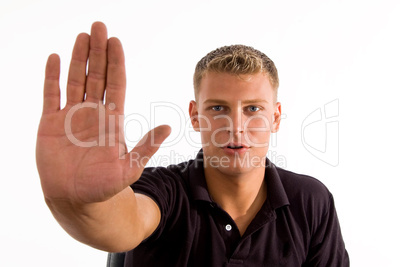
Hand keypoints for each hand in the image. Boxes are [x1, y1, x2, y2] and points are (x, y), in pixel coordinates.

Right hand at [36, 22, 170, 203]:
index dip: (116, 62)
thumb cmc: (104, 186)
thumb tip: (168, 127)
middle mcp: (92, 113)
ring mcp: (71, 116)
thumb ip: (146, 147)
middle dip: (97, 51)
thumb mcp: (130, 167)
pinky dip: (51, 77)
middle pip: (96, 75)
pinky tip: (54, 58)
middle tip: (98, 26)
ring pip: (75, 79)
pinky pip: (50, 94)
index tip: (115, 41)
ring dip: (77, 58)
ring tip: (81, 36)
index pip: (115, 83)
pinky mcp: (50, 123)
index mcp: (112, 120)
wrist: (76, 199)